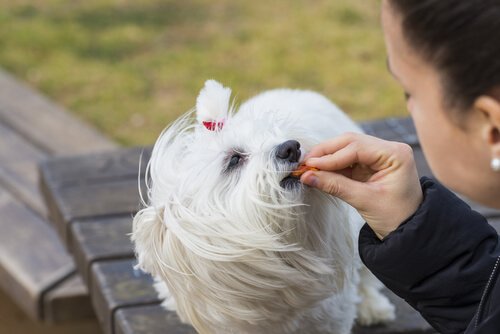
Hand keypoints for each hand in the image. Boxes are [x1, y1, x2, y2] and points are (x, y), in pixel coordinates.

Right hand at [301, 132, 422, 238]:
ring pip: (345, 148)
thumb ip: (335, 186)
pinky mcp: (369, 164)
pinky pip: (346, 159)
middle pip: (350, 142)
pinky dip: (331, 165)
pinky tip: (318, 171)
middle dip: (325, 153)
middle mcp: (388, 149)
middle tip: (304, 164)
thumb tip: (307, 176)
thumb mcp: (365, 201)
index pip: (356, 147)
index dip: (330, 156)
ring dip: (326, 158)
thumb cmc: (395, 217)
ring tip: (308, 168)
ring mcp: (379, 155)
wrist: (408, 230)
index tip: (310, 165)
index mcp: (395, 154)